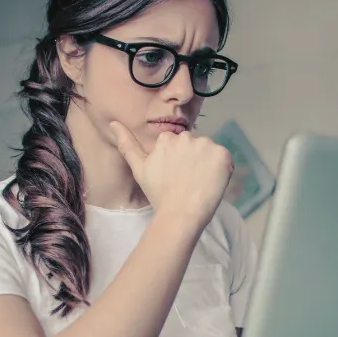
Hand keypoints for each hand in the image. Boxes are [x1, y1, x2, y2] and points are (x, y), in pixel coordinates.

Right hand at [110, 122, 232, 226]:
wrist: (180, 214)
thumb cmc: (159, 194)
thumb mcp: (139, 169)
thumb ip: (127, 144)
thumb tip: (113, 122)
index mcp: (167, 139)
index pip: (179, 145)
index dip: (180, 161)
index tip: (177, 176)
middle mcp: (186, 137)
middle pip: (195, 146)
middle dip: (193, 159)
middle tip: (188, 181)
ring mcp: (206, 144)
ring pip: (209, 152)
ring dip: (208, 163)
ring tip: (199, 183)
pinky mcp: (222, 154)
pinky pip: (224, 159)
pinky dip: (222, 169)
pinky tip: (212, 182)